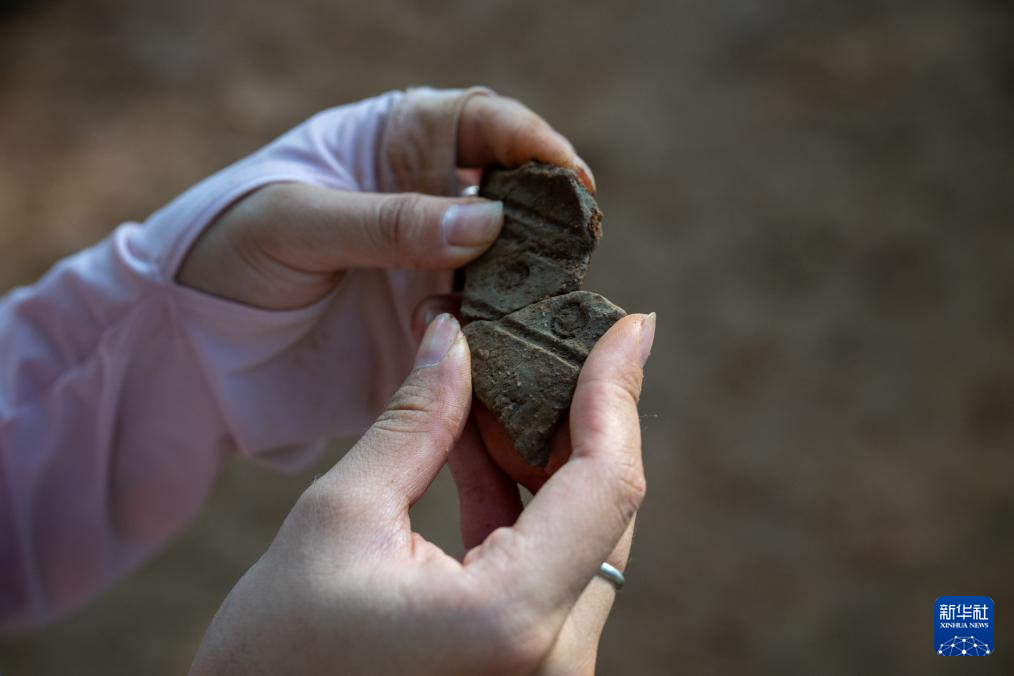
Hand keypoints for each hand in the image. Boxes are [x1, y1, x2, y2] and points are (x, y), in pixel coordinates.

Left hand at [178, 93, 594, 310]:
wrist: (186, 340)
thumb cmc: (226, 248)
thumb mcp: (296, 222)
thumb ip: (388, 221)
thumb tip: (489, 223)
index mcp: (396, 147)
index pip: (481, 126)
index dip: (531, 142)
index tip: (568, 174)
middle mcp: (428, 205)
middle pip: (514, 198)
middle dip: (549, 217)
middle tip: (576, 245)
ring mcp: (433, 271)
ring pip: (509, 270)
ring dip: (532, 285)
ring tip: (550, 304)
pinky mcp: (429, 332)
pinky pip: (484, 334)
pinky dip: (504, 342)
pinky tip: (516, 351)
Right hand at [190, 311, 653, 675]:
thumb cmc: (275, 652)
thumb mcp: (340, 517)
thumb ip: (415, 420)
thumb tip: (453, 337)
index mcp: (512, 617)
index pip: (605, 482)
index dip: (618, 393)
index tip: (629, 327)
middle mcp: (553, 657)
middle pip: (607, 507)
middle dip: (586, 415)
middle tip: (564, 340)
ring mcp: (547, 670)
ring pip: (586, 535)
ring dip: (552, 456)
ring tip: (506, 384)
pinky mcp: (529, 667)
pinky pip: (554, 567)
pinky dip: (526, 504)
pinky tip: (482, 447)